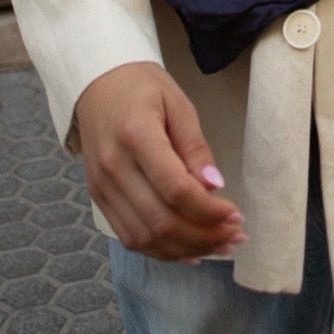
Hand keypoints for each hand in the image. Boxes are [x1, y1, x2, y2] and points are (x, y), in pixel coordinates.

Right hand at [73, 62, 245, 261]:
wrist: (97, 83)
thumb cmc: (143, 88)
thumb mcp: (179, 105)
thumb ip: (196, 147)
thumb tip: (214, 187)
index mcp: (134, 134)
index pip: (175, 189)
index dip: (209, 210)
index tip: (236, 214)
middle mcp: (112, 166)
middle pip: (160, 220)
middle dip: (204, 236)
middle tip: (235, 235)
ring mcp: (101, 186)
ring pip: (144, 237)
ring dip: (186, 249)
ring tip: (219, 245)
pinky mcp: (98, 198)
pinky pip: (129, 237)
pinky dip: (162, 250)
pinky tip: (190, 250)